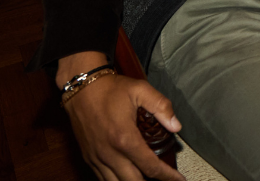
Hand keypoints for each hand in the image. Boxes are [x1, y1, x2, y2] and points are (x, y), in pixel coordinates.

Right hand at [57, 53, 183, 180]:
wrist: (80, 88)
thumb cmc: (111, 89)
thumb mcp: (140, 90)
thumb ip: (161, 106)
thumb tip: (176, 126)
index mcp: (125, 139)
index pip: (150, 167)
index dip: (167, 176)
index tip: (179, 180)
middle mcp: (110, 154)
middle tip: (165, 180)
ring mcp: (97, 158)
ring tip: (147, 179)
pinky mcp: (88, 158)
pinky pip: (103, 178)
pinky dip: (117, 180)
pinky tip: (127, 176)